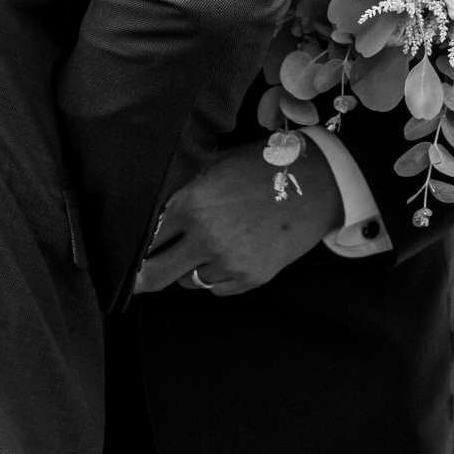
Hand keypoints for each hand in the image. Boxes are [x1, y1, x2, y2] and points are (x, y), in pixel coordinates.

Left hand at [134, 137, 344, 295]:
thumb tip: (152, 215)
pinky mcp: (251, 277)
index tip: (135, 251)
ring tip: (212, 244)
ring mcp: (229, 260)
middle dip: (144, 277)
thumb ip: (184, 191)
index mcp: (191, 203)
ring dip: (191, 268)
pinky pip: (216, 287)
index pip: (146, 239)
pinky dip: (217, 275)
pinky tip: (233, 252)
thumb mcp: (217, 166)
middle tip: (141, 276)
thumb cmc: (264, 168)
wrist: (318, 184)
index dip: (138, 245)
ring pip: (188, 281)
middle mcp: (206, 236)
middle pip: (154, 276)